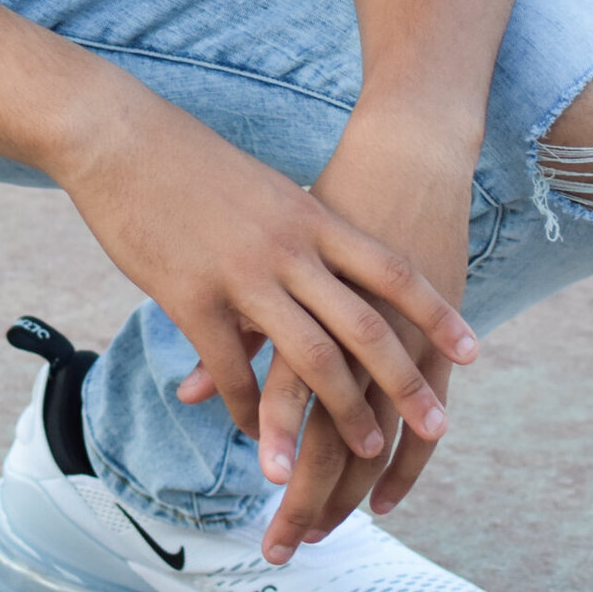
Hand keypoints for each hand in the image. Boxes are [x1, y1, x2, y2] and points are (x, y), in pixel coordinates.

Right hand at [57, 87, 476, 474]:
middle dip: (404, 383)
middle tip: (435, 425)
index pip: (393, 271)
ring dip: (340, 414)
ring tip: (363, 453)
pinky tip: (257, 436)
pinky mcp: (193, 297)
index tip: (472, 351)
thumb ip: (302, 227)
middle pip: (364, 326)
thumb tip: (330, 254)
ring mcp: (242, 274)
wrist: (120, 138)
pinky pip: (234, 371)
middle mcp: (289, 248)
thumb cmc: (191, 160)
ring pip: (309, 360)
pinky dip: (252, 413)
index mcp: (312, 216)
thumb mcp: (267, 189)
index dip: (436, 314)